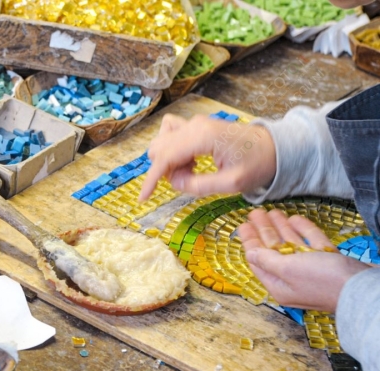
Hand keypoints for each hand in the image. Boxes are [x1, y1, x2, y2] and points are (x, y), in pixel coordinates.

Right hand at [139, 114, 277, 201]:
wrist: (275, 147)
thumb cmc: (257, 164)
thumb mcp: (231, 183)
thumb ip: (199, 185)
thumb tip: (173, 182)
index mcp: (202, 137)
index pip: (165, 158)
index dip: (151, 180)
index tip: (143, 199)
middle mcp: (194, 125)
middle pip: (159, 148)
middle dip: (165, 170)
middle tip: (189, 181)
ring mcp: (194, 123)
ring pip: (162, 141)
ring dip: (169, 160)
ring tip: (191, 171)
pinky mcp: (196, 125)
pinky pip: (171, 135)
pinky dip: (172, 150)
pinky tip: (189, 160)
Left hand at [239, 209, 371, 312]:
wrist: (361, 287)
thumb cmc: (323, 280)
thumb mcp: (287, 268)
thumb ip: (267, 260)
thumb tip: (249, 255)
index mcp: (278, 285)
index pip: (258, 260)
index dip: (249, 241)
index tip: (242, 224)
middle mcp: (292, 279)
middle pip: (273, 250)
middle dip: (264, 231)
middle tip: (255, 213)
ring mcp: (311, 270)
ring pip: (292, 245)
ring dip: (282, 228)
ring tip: (272, 212)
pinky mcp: (328, 262)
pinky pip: (311, 244)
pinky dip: (303, 231)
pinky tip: (296, 219)